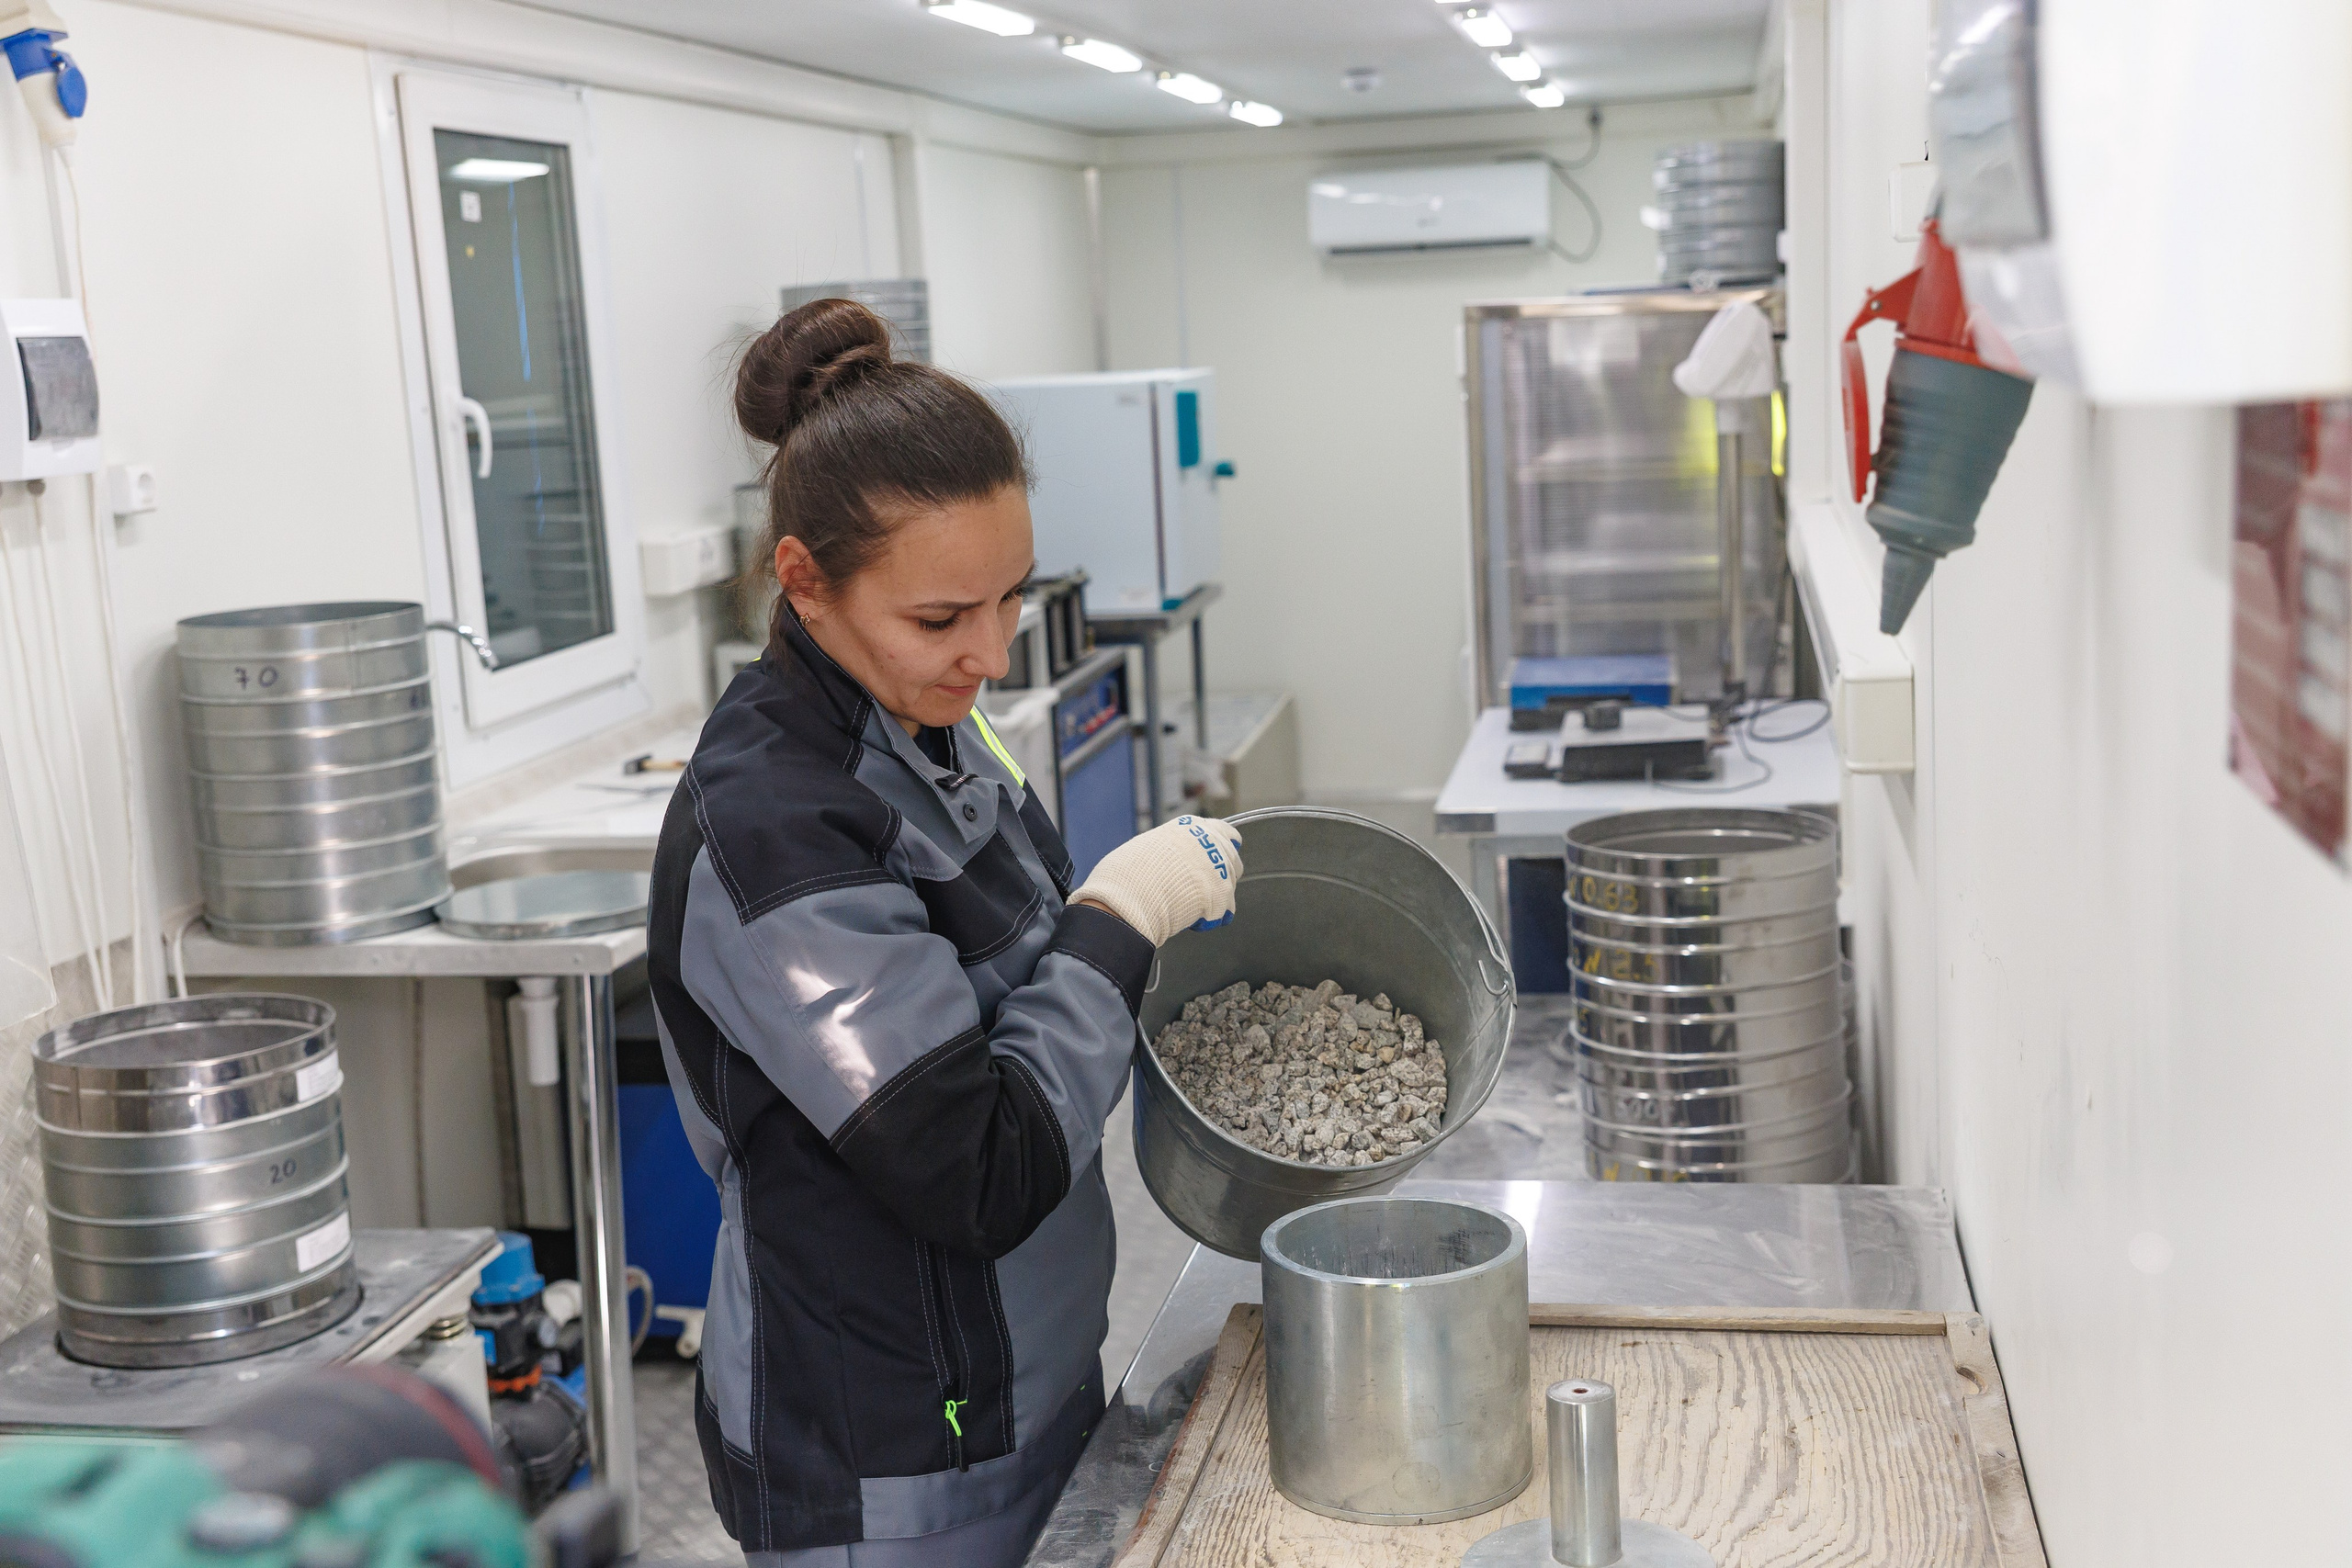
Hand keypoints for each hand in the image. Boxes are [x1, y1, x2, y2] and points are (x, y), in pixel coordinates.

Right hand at [1070, 816, 1244, 946]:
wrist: (1133, 893)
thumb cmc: (1132, 871)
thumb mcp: (1149, 846)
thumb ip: (1171, 850)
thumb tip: (1172, 861)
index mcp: (1193, 827)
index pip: (1224, 832)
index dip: (1220, 847)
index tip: (1217, 857)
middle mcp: (1211, 843)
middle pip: (1232, 858)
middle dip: (1220, 873)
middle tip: (1200, 887)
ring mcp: (1220, 868)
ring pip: (1230, 885)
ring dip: (1216, 895)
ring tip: (1191, 905)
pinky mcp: (1223, 895)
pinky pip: (1225, 910)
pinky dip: (1211, 917)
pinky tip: (1193, 919)